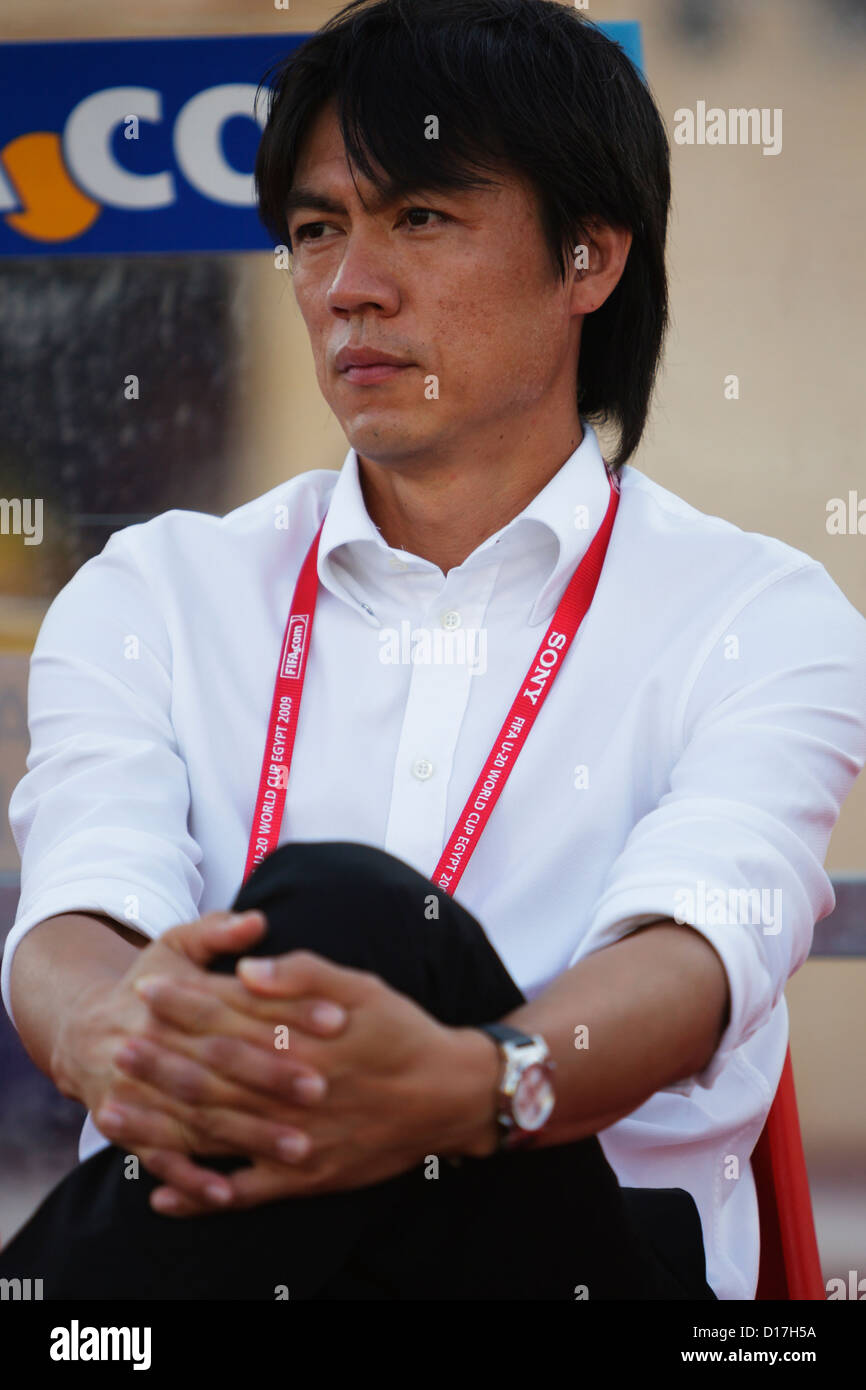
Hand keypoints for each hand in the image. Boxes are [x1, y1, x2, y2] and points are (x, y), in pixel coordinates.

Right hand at [52, 909, 338, 1206]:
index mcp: (175, 997)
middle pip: (220, 1062)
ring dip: (248, 1135)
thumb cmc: (150, 984)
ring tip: (300, 1148)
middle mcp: (155, 1043)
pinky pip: (161, 1157)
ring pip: (199, 1115)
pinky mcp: (127, 1128)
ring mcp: (139, 1090)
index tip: (338, 1017)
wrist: (82, 1032)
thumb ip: (218, 932)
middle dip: (271, 1076)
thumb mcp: (176, 945)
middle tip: (323, 1087)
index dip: (289, 1009)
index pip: (241, 1003)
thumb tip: (258, 920)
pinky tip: (230, 1195)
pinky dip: (192, 1179)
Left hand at [115, 950, 500, 1215]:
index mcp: (305, 1039)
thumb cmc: (403, 1032)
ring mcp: (298, 1139)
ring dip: (164, 1124)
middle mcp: (296, 1090)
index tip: (146, 990)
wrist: (450, 1096)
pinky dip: (203, 1195)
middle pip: (217, 1074)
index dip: (187, 1004)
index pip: (233, 1018)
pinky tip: (162, 1194)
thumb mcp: (362, 986)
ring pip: (219, 1132)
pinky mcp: (307, 1176)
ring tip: (116, 1114)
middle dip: (163, 1060)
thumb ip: (304, 973)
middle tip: (119, 1046)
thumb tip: (247, 969)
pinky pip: (246, 1192)